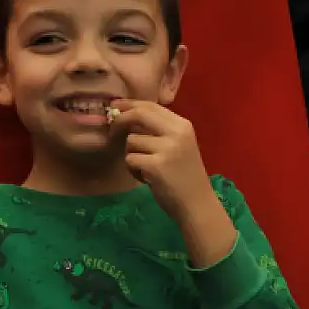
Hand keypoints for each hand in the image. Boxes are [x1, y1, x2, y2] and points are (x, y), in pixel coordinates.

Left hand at [111, 101, 215, 219]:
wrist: (196, 204)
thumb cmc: (184, 175)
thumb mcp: (178, 145)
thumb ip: (158, 129)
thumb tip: (126, 114)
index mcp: (182, 125)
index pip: (151, 105)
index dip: (129, 104)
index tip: (114, 106)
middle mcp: (176, 133)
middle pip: (139, 114)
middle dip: (120, 121)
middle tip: (112, 132)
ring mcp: (167, 148)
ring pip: (131, 141)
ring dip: (131, 155)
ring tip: (145, 168)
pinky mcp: (155, 165)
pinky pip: (130, 159)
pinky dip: (133, 170)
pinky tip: (146, 179)